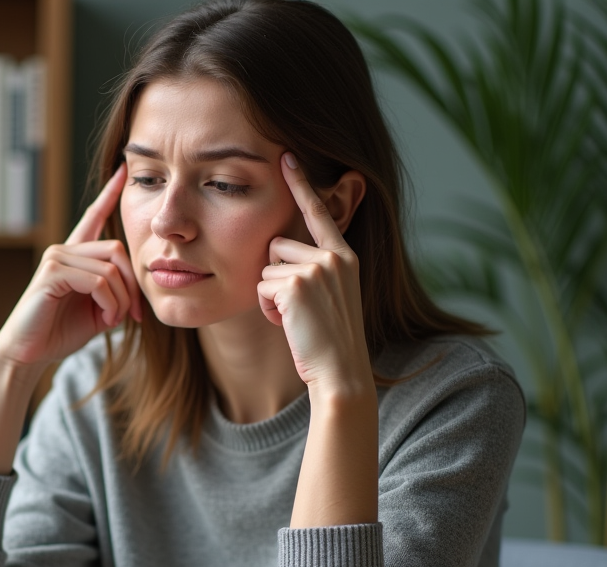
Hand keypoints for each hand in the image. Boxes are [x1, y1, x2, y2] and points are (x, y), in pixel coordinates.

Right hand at [0, 165, 140, 371]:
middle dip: (132, 284)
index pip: (94, 217)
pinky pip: (98, 281)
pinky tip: (105, 319)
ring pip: (110, 268)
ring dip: (121, 299)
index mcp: (75, 256)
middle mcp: (64, 250)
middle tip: (134, 315)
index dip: (109, 194)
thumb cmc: (60, 333)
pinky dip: (109, 302)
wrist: (30, 354)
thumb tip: (135, 292)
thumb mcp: (98, 312)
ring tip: (114, 321)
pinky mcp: (51, 273)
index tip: (122, 170)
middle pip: (117, 249)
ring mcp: (56, 258)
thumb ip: (115, 294)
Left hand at [257, 153, 372, 397]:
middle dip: (275, 277)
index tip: (287, 155)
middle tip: (298, 309)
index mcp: (345, 255)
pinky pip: (261, 288)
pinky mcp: (297, 284)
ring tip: (296, 318)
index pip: (319, 212)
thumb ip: (314, 269)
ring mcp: (317, 268)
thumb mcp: (330, 296)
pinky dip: (268, 310)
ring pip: (265, 268)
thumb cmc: (329, 340)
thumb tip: (279, 250)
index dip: (301, 183)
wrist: (340, 372)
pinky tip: (290, 325)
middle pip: (276, 246)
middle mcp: (334, 256)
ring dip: (270, 296)